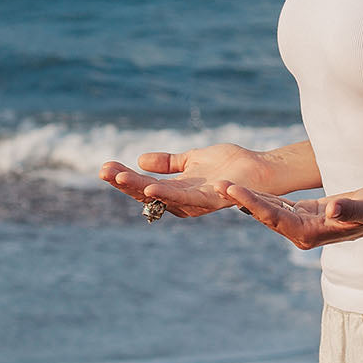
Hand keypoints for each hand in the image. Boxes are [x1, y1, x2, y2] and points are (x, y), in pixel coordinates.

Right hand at [99, 143, 272, 217]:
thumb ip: (168, 163)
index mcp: (176, 191)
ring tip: (120, 179)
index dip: (124, 177)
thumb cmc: (229, 164)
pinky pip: (185, 198)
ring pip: (161, 196)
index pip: (143, 185)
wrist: (259, 168)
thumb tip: (140, 160)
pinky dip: (167, 194)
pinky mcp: (211, 199)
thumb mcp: (191, 159)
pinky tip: (150, 186)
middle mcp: (182, 201)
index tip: (105, 166)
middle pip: (147, 193)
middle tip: (103, 171)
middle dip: (124, 182)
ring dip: (138, 188)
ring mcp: (196, 202)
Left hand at [225, 182, 362, 248]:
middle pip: (265, 215)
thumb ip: (350, 209)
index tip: (232, 190)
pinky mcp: (303, 216)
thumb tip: (333, 210)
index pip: (275, 217)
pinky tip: (241, 191)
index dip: (252, 203)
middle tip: (216, 185)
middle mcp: (302, 233)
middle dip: (241, 200)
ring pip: (267, 211)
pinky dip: (259, 198)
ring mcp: (302, 226)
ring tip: (222, 185)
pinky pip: (276, 207)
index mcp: (312, 233)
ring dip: (246, 198)